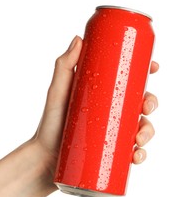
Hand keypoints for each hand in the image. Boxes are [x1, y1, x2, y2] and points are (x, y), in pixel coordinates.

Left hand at [33, 36, 158, 177]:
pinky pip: (133, 152)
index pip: (128, 80)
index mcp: (101, 95)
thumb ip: (64, 66)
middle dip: (150, 103)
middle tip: (145, 107)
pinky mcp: (111, 152)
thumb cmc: (50, 124)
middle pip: (139, 103)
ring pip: (141, 128)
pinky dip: (140, 154)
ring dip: (148, 132)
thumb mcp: (57, 92)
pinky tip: (136, 156)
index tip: (153, 67)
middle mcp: (110, 112)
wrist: (44, 157)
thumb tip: (78, 38)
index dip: (144, 73)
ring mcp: (112, 132)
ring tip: (138, 139)